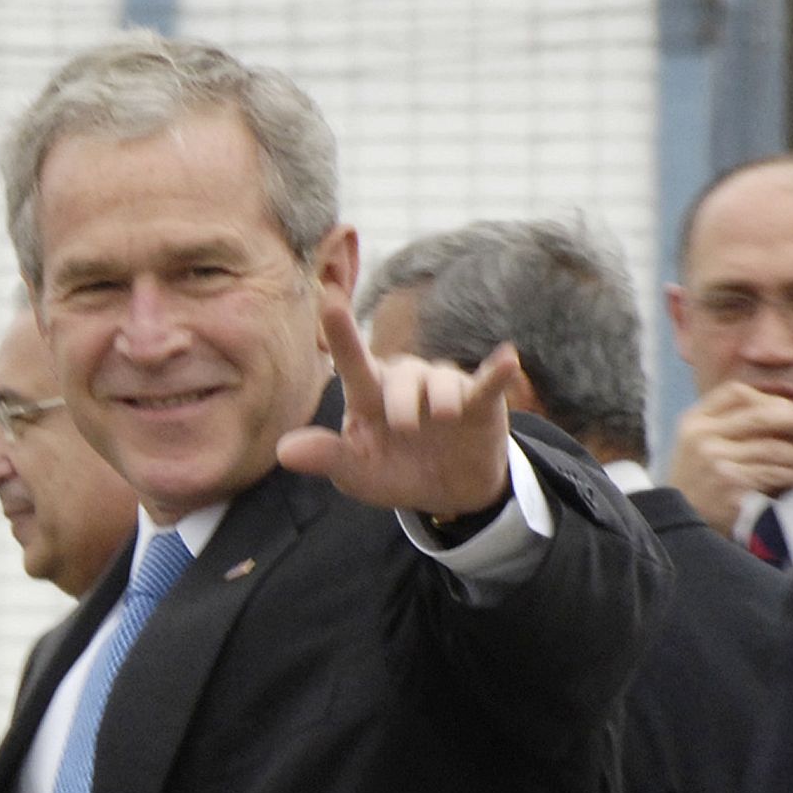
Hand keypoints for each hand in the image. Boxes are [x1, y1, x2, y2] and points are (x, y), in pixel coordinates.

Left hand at [278, 298, 513, 518]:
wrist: (447, 492)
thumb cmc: (394, 472)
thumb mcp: (357, 474)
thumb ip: (326, 458)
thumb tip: (284, 450)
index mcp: (369, 396)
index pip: (353, 363)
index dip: (342, 334)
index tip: (329, 299)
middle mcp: (406, 383)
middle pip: (401, 377)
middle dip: (401, 401)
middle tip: (403, 428)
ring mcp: (444, 388)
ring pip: (440, 382)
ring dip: (440, 400)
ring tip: (441, 419)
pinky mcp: (480, 401)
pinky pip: (487, 382)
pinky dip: (497, 372)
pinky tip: (508, 359)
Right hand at [666, 382, 792, 531]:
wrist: (676, 524)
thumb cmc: (696, 482)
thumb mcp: (699, 445)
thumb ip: (730, 424)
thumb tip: (788, 411)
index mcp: (694, 421)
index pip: (736, 394)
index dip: (768, 399)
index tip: (790, 410)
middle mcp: (702, 438)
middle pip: (760, 416)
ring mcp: (716, 462)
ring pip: (773, 448)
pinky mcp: (730, 486)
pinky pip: (774, 474)